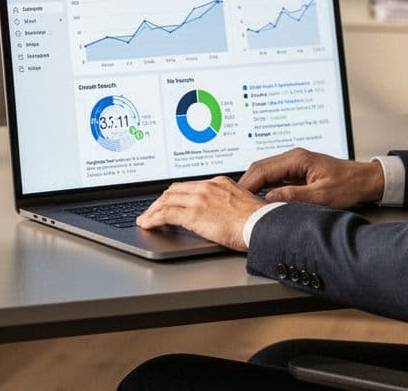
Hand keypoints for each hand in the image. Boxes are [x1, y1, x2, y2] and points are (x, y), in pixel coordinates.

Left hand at [135, 176, 263, 251]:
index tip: (168, 202)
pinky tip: (147, 225)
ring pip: (165, 201)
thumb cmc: (258, 220)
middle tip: (151, 211)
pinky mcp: (194, 214)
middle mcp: (207, 187)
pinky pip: (165, 214)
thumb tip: (222, 214)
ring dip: (152, 211)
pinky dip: (152, 219)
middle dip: (159, 202)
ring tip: (145, 219)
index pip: (189, 186)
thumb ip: (228, 204)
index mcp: (219, 183)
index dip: (174, 195)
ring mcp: (199, 199)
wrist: (262, 225)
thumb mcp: (243, 204)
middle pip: (174, 190)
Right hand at [239, 148, 383, 208]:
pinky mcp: (297, 171)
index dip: (247, 184)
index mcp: (297, 159)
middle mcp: (293, 158)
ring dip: (253, 185)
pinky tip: (260, 198)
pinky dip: (263, 186)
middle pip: (259, 167)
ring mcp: (294, 164)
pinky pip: (274, 177)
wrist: (365, 180)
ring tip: (242, 201)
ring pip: (265, 171)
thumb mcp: (321, 195)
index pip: (263, 169)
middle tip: (232, 200)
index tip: (236, 198)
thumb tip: (269, 200)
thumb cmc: (348, 185)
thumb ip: (294, 197)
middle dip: (244, 183)